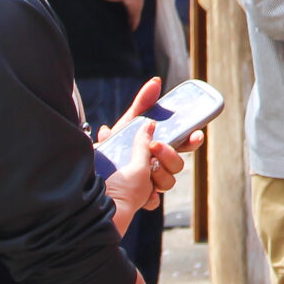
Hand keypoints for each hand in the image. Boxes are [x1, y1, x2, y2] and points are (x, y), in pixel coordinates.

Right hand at [75, 0, 144, 29]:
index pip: (116, 7)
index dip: (113, 11)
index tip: (107, 17)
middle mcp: (126, 5)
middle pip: (122, 14)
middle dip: (119, 19)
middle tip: (112, 27)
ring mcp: (132, 9)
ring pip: (129, 19)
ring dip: (126, 24)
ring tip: (120, 32)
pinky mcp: (136, 14)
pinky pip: (135, 22)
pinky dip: (133, 27)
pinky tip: (130, 32)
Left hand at [98, 79, 196, 224]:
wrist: (87, 175)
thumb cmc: (113, 147)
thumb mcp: (127, 125)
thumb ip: (142, 104)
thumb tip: (156, 82)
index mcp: (161, 148)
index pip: (185, 144)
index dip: (194, 139)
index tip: (196, 134)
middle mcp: (159, 166)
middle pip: (179, 164)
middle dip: (171, 155)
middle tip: (156, 146)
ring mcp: (152, 184)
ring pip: (170, 182)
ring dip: (159, 173)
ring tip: (145, 166)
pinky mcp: (141, 201)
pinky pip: (153, 202)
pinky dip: (147, 197)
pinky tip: (140, 191)